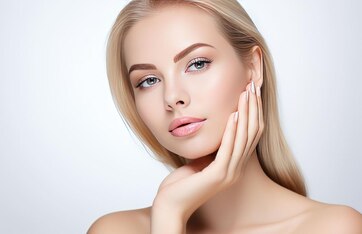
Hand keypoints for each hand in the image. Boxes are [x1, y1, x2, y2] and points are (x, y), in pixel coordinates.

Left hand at [150, 81, 263, 231]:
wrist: (171, 205)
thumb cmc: (180, 185)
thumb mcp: (199, 161)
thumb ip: (211, 149)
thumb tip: (215, 130)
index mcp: (233, 166)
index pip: (251, 135)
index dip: (253, 113)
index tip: (251, 92)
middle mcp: (236, 170)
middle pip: (253, 134)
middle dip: (253, 108)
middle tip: (252, 86)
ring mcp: (229, 174)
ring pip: (244, 139)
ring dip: (245, 114)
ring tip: (245, 94)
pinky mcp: (218, 176)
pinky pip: (229, 150)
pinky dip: (232, 131)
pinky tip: (233, 115)